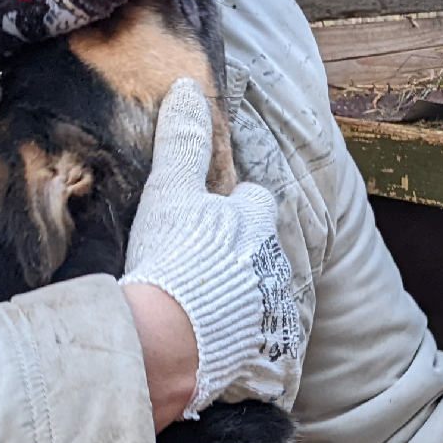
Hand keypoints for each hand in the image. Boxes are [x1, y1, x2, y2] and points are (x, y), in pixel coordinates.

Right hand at [118, 80, 304, 419]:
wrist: (168, 343)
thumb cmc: (170, 259)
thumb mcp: (169, 193)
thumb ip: (181, 142)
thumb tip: (189, 89)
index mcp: (254, 222)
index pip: (255, 200)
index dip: (233, 207)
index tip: (207, 219)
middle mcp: (273, 265)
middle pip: (261, 250)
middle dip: (241, 254)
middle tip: (199, 265)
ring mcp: (271, 311)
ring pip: (261, 294)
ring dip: (239, 298)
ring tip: (199, 308)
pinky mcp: (265, 353)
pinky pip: (260, 342)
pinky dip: (239, 339)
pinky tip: (209, 342)